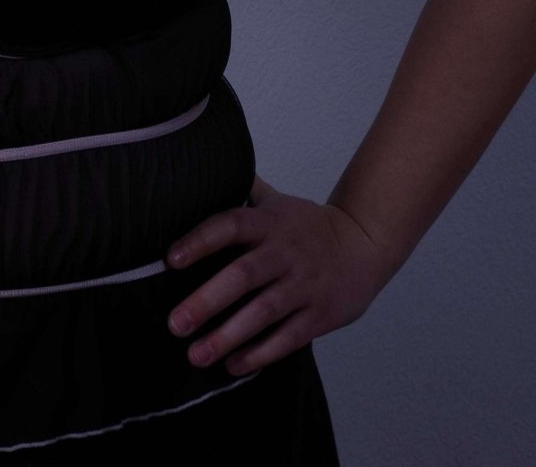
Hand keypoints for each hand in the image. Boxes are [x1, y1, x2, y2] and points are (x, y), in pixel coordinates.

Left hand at [163, 175, 394, 374]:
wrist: (365, 244)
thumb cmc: (308, 225)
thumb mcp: (277, 201)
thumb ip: (242, 190)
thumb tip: (204, 170)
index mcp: (269, 222)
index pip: (231, 224)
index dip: (200, 240)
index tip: (171, 259)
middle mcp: (284, 253)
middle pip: (243, 276)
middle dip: (206, 301)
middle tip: (174, 323)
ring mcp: (303, 285)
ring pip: (263, 312)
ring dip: (227, 336)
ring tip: (195, 355)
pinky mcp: (318, 315)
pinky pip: (287, 338)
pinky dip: (260, 354)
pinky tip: (233, 365)